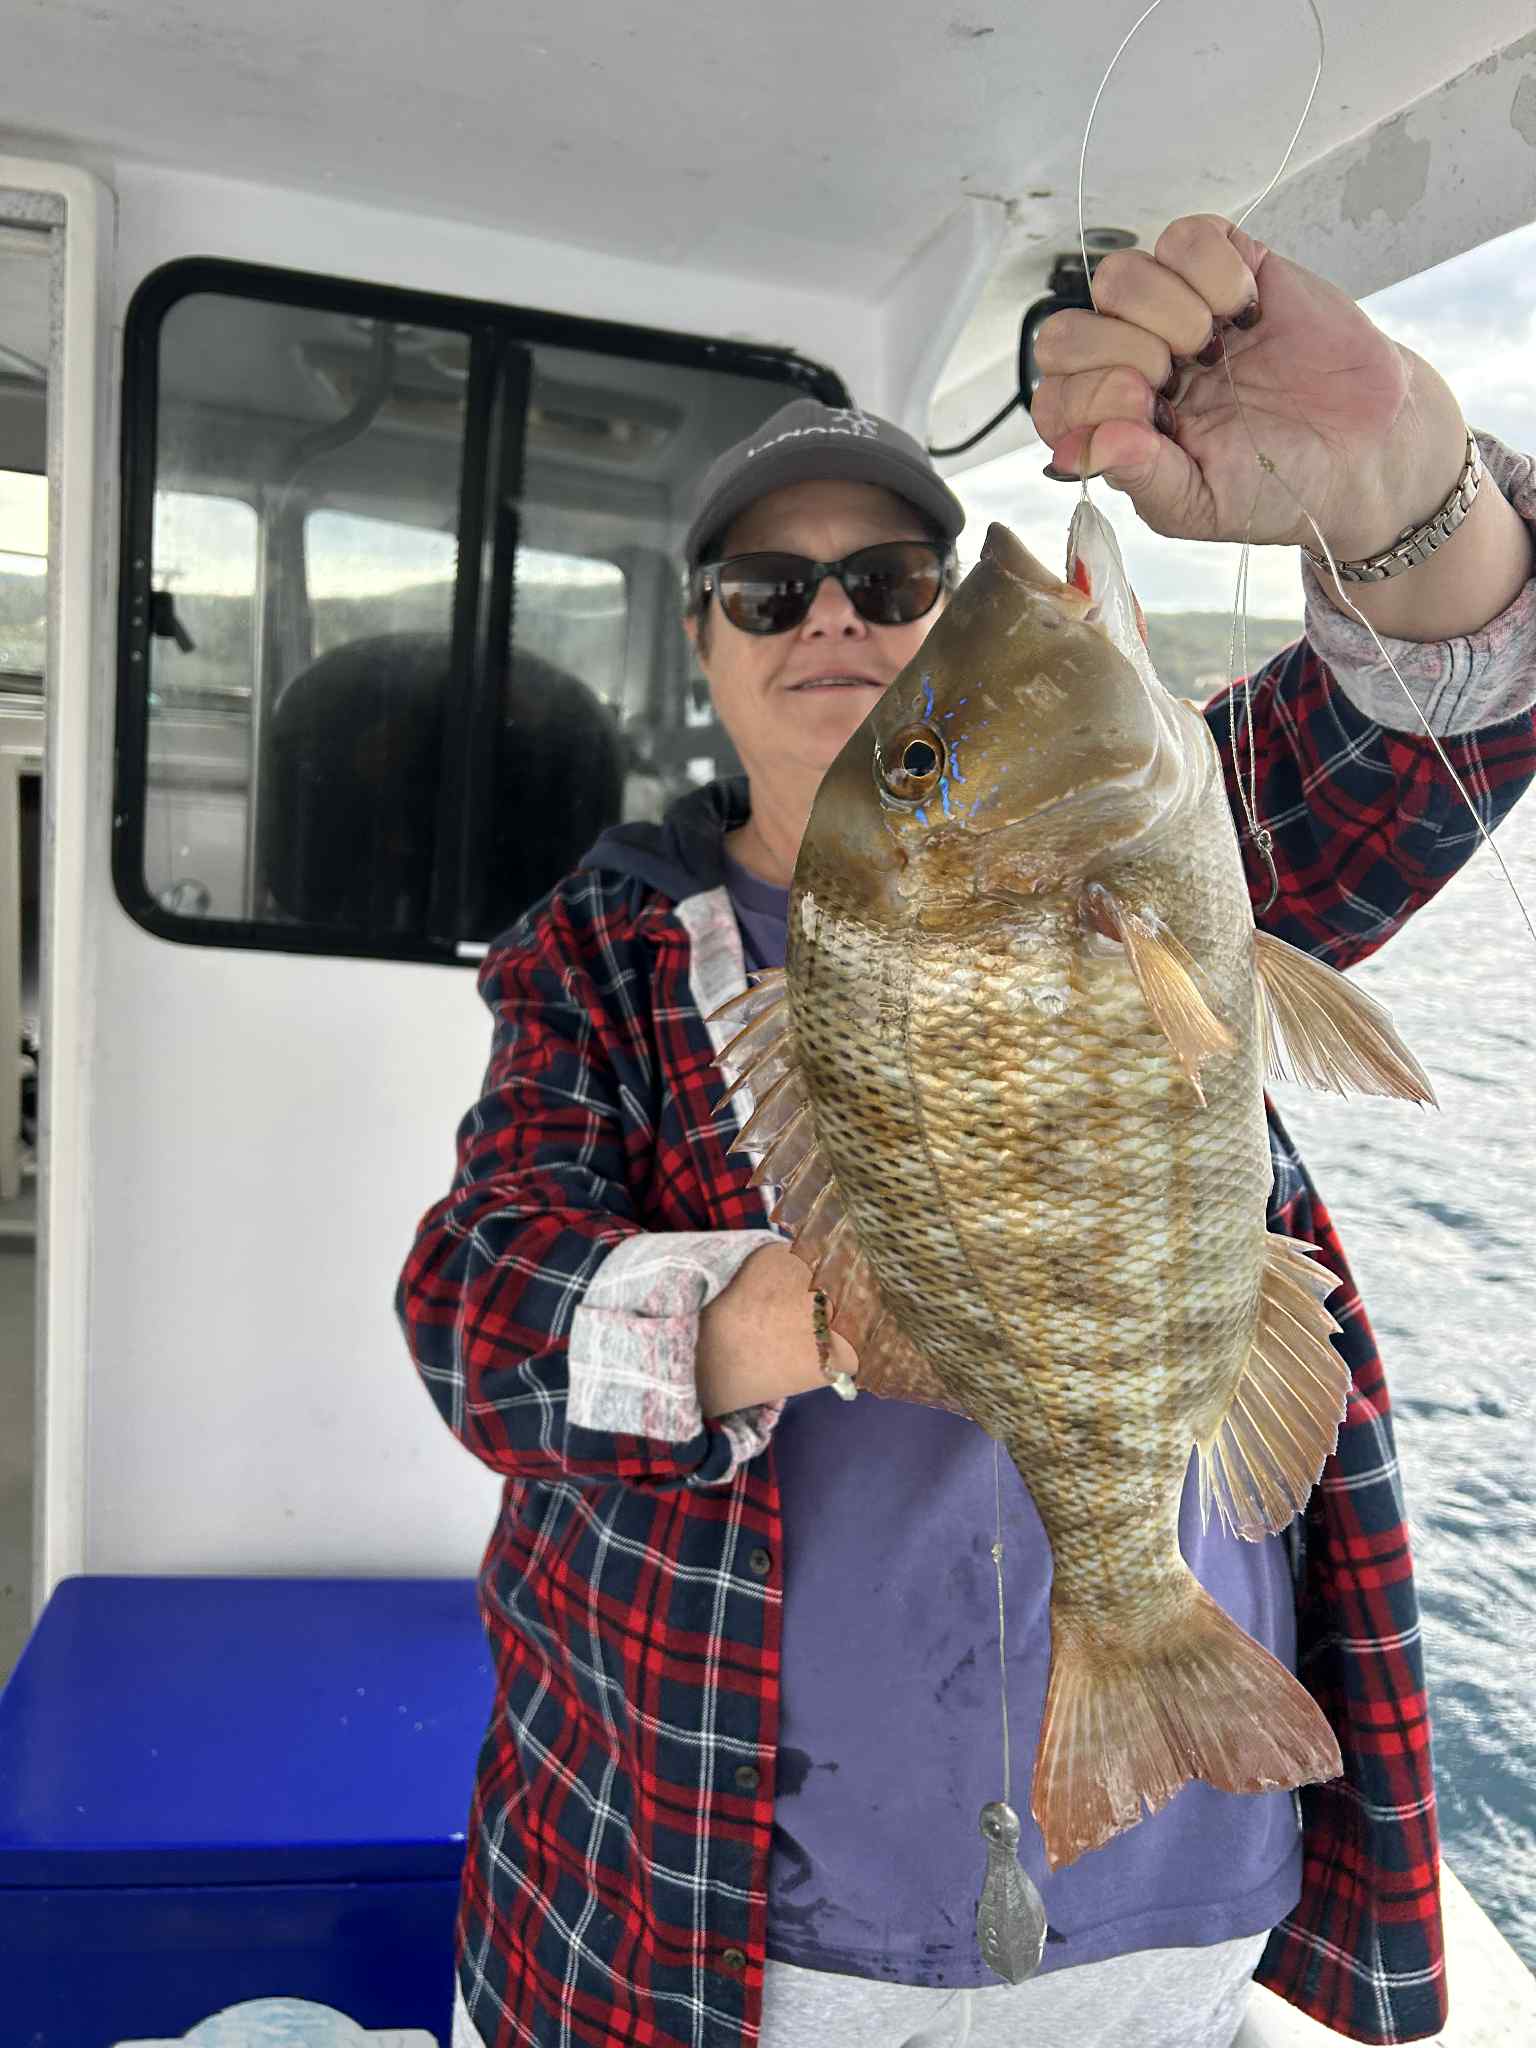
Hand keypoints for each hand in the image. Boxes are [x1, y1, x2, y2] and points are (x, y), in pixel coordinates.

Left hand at [1029, 213, 1467, 562]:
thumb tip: (1072, 450)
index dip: (1091, 397)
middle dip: (1122, 354)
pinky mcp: (1227, 267)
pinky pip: (1186, 236)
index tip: (1150, 412)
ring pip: (1118, 276)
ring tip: (1217, 346)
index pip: (1052, 396)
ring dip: (1166, 310)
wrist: (1366, 450)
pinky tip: (1246, 310)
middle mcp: (1132, 364)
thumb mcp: (1201, 504)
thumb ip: (1137, 476)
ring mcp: (1175, 312)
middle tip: (1182, 378)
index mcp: (1115, 427)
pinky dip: (1213, 270)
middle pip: (1065, 331)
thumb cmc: (1279, 485)